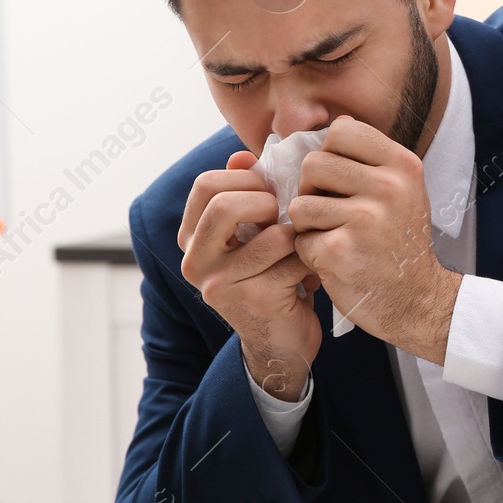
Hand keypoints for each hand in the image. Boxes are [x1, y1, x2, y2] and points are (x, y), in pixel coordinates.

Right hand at [179, 149, 321, 400]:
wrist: (282, 344)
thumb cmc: (271, 278)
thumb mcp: (252, 235)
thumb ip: (243, 195)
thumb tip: (241, 157)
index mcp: (191, 239)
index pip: (206, 185)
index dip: (246, 179)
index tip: (269, 192)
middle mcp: (195, 262)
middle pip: (224, 204)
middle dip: (267, 201)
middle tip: (285, 215)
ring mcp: (220, 284)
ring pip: (269, 234)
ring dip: (295, 235)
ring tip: (301, 246)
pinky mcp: (254, 300)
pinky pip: (293, 259)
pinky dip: (310, 259)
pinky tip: (311, 273)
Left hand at [289, 116, 462, 362]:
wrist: (417, 300)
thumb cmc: (400, 243)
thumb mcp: (403, 190)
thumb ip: (371, 159)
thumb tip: (332, 127)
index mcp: (402, 166)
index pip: (342, 130)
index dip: (330, 153)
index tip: (340, 180)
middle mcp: (387, 187)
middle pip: (313, 164)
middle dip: (313, 190)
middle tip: (332, 214)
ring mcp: (364, 219)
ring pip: (300, 203)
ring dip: (308, 224)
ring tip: (333, 237)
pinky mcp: (340, 250)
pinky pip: (300, 238)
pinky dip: (309, 252)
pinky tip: (334, 260)